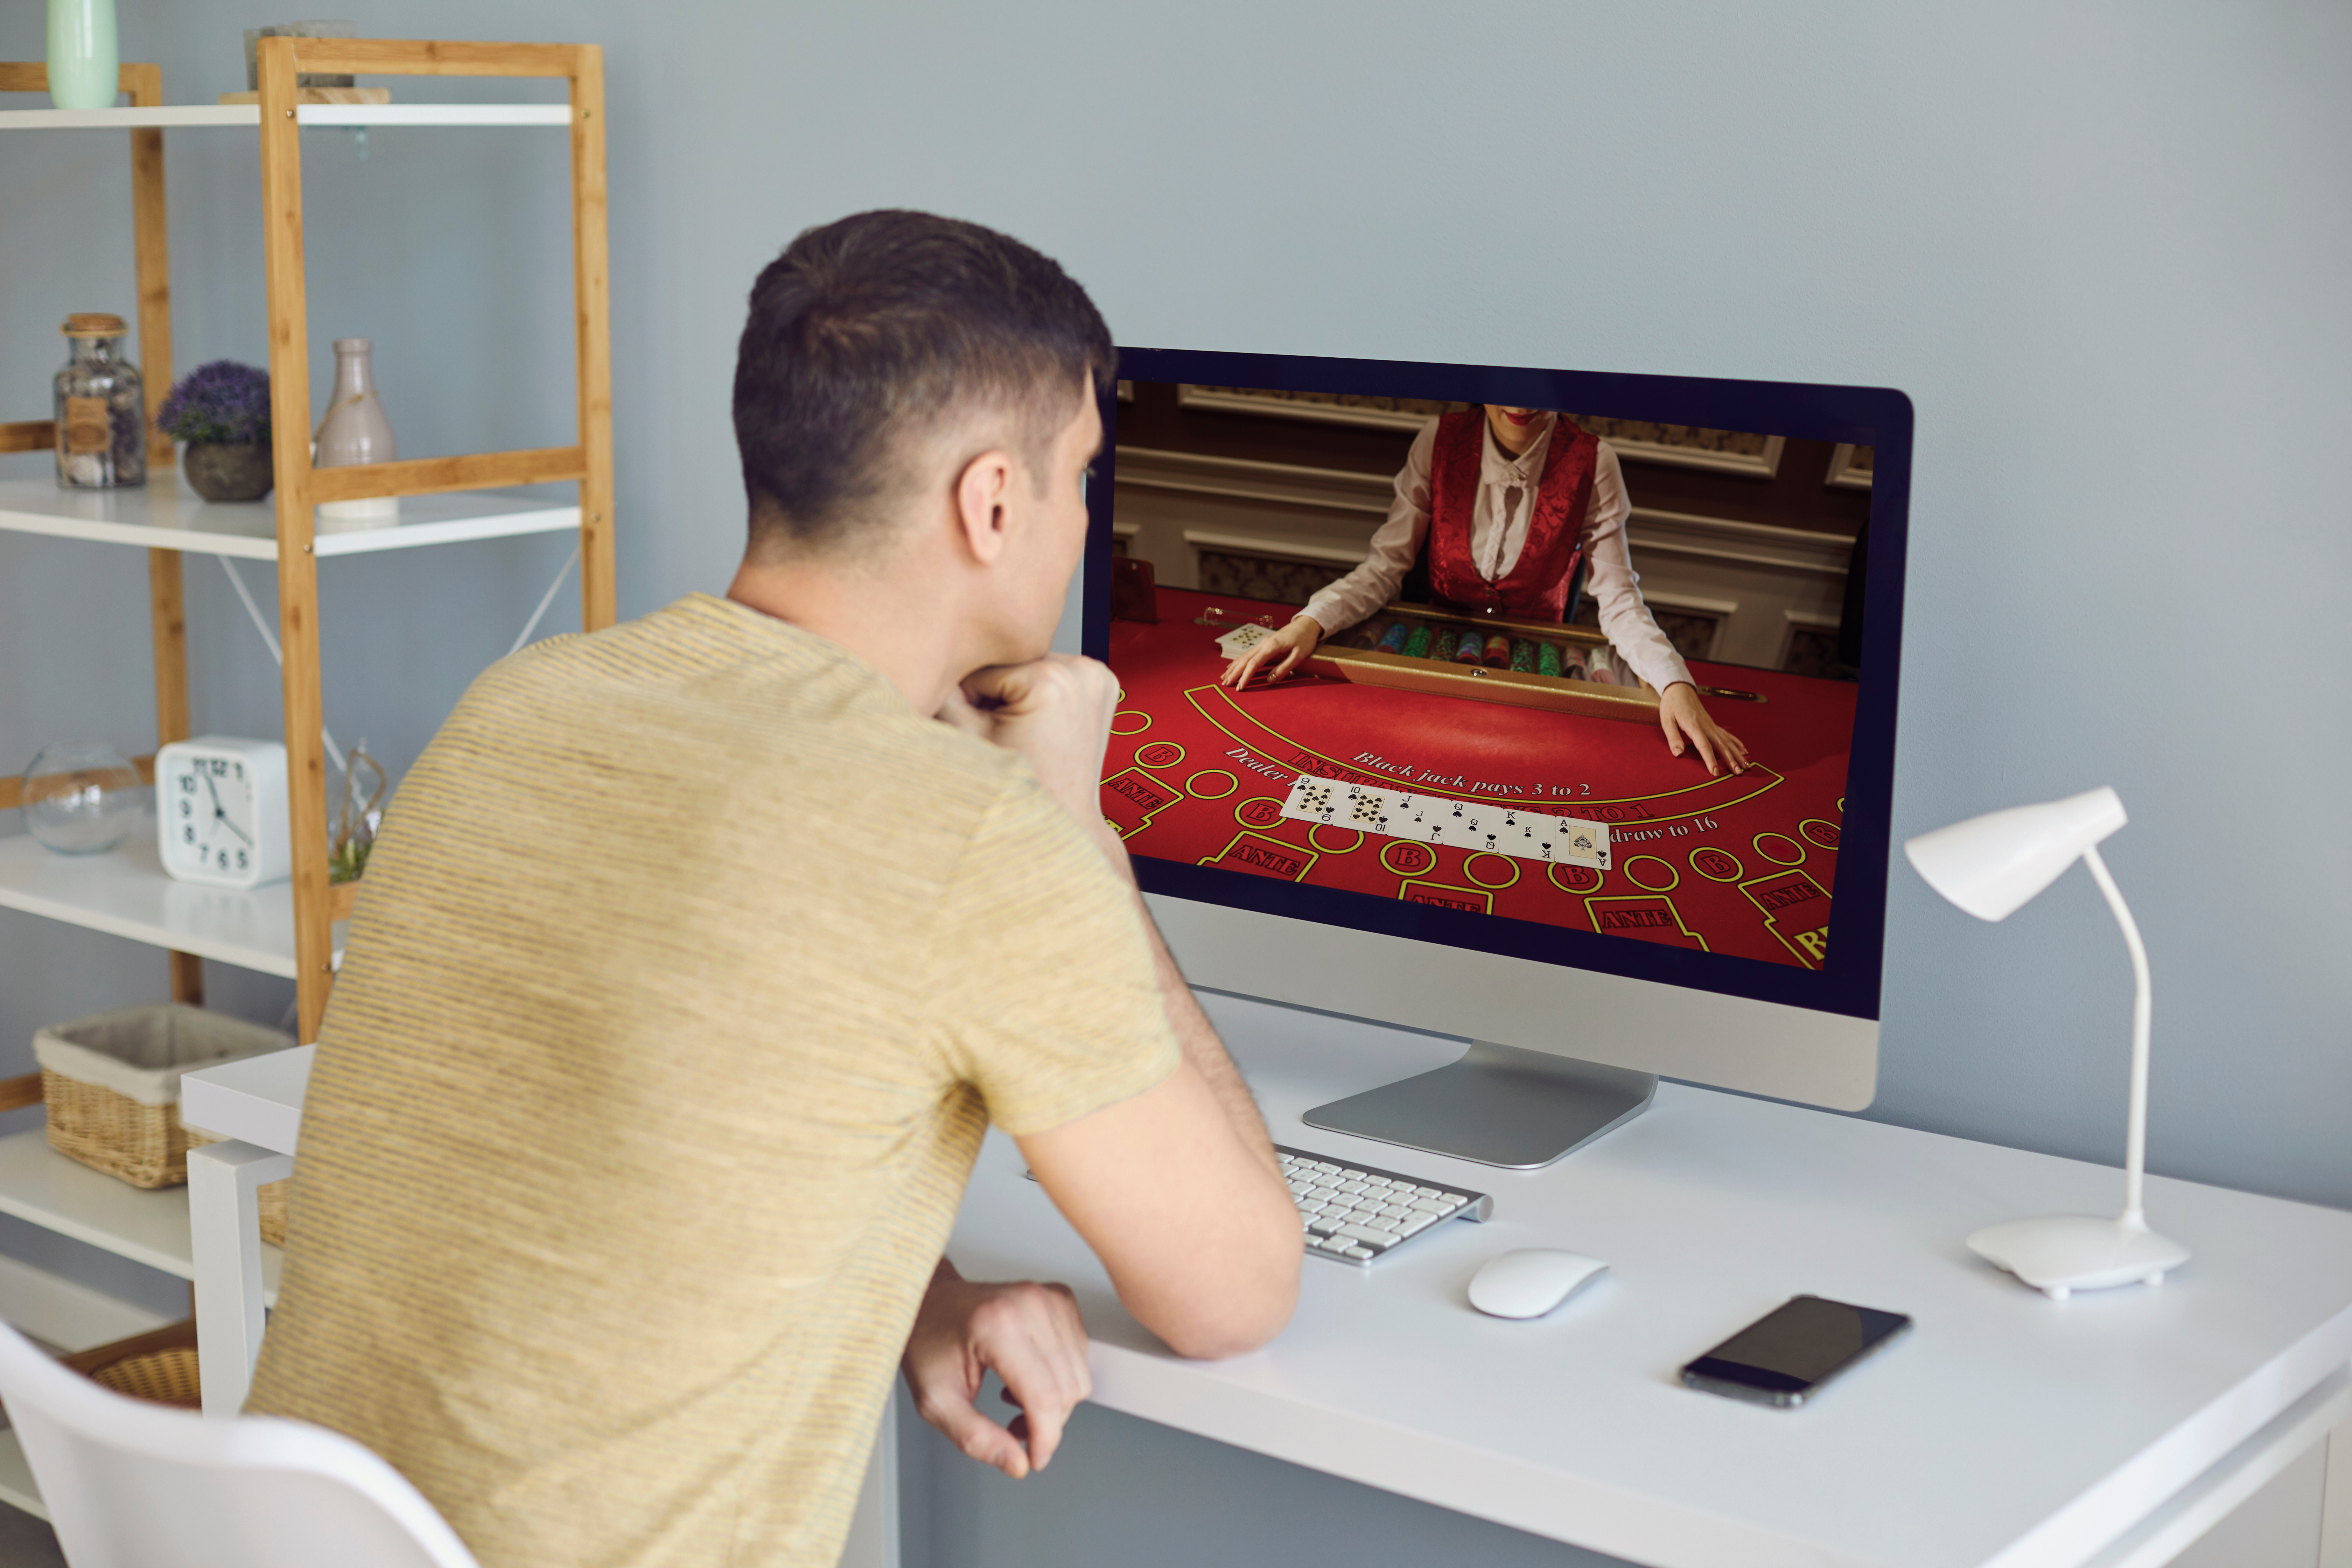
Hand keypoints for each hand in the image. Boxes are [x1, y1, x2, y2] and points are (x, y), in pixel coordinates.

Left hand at [902, 1261, 1092, 1479]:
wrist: (930, 1299)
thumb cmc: (928, 1342)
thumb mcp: (936, 1400)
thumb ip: (976, 1438)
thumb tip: (1018, 1463)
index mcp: (997, 1326)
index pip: (1044, 1397)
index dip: (1045, 1440)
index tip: (1034, 1458)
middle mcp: (1029, 1305)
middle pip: (1067, 1390)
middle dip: (1047, 1424)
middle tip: (1013, 1428)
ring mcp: (1047, 1298)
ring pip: (1078, 1375)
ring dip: (1054, 1402)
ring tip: (1015, 1398)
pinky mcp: (1059, 1298)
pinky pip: (1080, 1354)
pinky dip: (1060, 1376)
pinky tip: (1028, 1376)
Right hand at [942, 653, 1120, 823]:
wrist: (1061, 814)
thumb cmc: (1021, 786)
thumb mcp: (968, 736)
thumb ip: (943, 693)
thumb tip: (929, 663)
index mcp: (1052, 678)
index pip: (986, 668)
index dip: (970, 697)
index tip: (977, 726)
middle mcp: (1083, 671)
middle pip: (1013, 664)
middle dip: (996, 692)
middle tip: (999, 731)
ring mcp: (1097, 676)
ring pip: (1032, 667)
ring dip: (1017, 690)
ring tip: (1018, 729)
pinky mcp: (1103, 683)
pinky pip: (1056, 675)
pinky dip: (1041, 693)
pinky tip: (1037, 722)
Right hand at [1218, 615, 1321, 688]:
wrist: (1306, 624)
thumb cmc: (1305, 639)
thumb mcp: (1299, 656)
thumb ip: (1284, 668)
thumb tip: (1270, 680)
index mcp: (1272, 646)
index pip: (1254, 664)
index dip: (1245, 676)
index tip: (1240, 687)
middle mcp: (1264, 644)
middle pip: (1245, 660)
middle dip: (1234, 673)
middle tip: (1225, 685)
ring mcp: (1263, 643)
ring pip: (1244, 656)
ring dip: (1233, 667)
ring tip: (1224, 678)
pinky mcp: (1264, 644)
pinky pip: (1248, 654)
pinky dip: (1238, 661)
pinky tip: (1232, 666)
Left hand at [1658, 683, 1750, 775]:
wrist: (1679, 689)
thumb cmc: (1671, 705)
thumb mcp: (1666, 721)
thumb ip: (1673, 737)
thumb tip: (1678, 754)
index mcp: (1693, 725)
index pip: (1703, 745)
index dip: (1710, 759)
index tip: (1715, 772)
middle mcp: (1706, 726)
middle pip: (1721, 745)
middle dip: (1730, 760)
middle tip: (1738, 773)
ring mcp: (1711, 725)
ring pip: (1727, 741)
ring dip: (1737, 755)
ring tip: (1746, 766)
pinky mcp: (1713, 725)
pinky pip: (1727, 736)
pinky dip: (1737, 744)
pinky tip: (1745, 752)